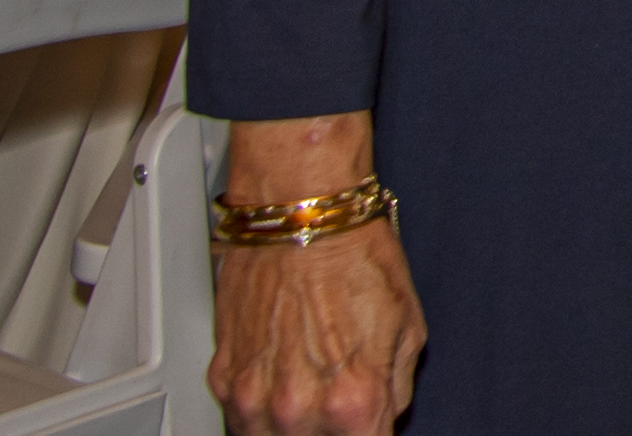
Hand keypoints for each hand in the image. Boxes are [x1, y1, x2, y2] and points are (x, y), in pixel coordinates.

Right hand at [210, 117, 425, 435]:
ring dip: (296, 429)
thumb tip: (386, 410)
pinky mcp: (223, 381)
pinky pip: (241, 419)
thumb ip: (396, 385)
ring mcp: (253, 399)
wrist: (301, 218)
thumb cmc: (353, 256)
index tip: (372, 426)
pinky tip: (283, 384)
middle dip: (337, 431)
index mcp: (353, 401)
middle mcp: (297, 409)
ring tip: (314, 398)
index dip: (373, 434)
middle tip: (344, 407)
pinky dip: (261, 412)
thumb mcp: (408, 325)